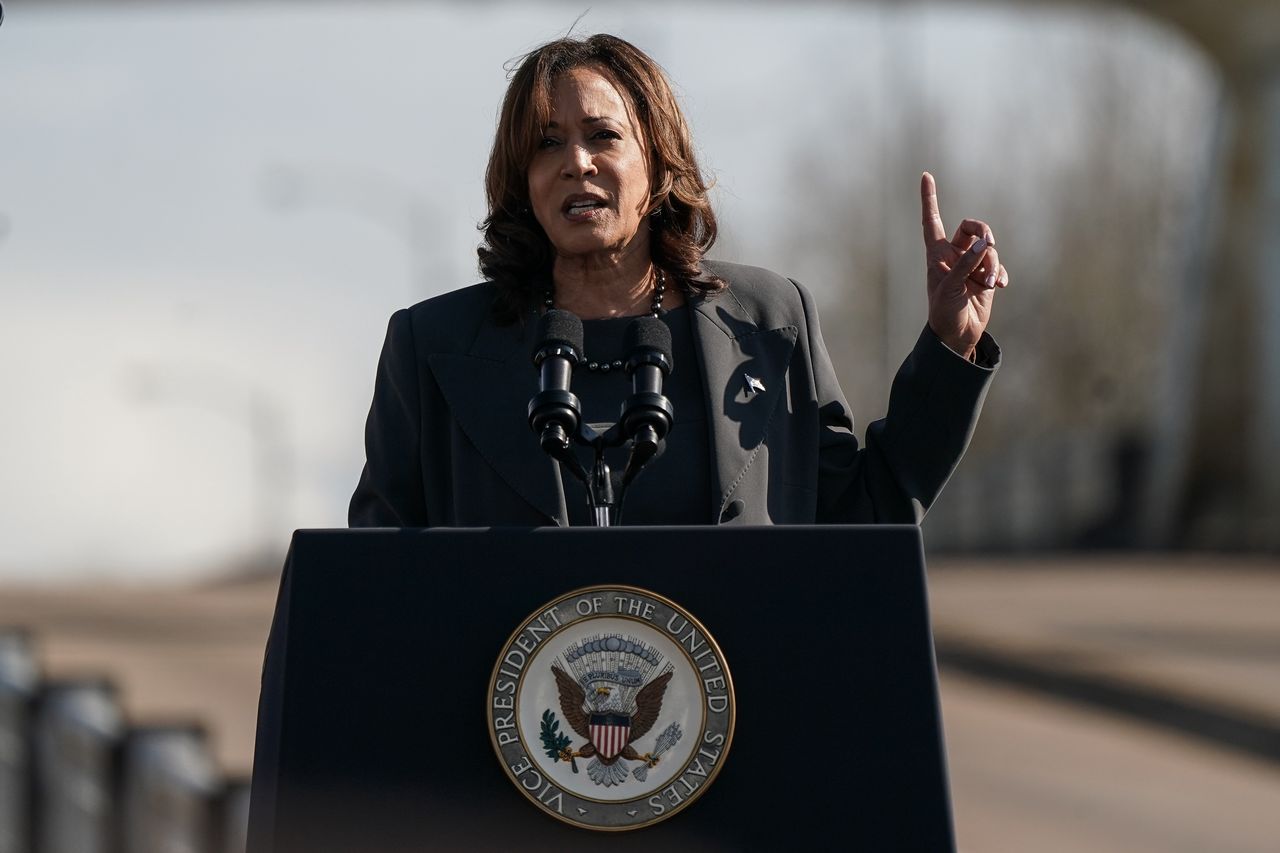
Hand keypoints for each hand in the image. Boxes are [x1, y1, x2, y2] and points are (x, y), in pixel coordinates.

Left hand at [920, 172, 1008, 359]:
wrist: (957, 335)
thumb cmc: (944, 311)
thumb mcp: (951, 287)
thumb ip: (966, 264)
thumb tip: (985, 244)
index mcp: (936, 254)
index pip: (932, 220)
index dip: (929, 199)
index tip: (926, 176)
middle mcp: (954, 255)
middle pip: (972, 228)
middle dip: (983, 233)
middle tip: (988, 245)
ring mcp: (971, 265)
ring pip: (989, 249)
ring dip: (992, 263)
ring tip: (987, 284)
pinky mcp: (985, 277)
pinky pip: (998, 266)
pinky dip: (1000, 274)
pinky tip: (999, 287)